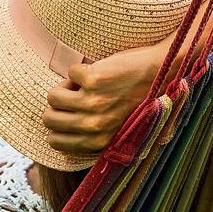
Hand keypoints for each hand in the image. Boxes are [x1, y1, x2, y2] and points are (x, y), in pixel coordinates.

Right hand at [43, 45, 158, 153]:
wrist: (163, 72)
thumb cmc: (142, 100)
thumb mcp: (119, 129)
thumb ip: (95, 137)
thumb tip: (59, 134)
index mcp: (98, 142)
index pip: (55, 141)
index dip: (58, 125)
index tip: (70, 113)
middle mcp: (94, 126)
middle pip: (48, 118)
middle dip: (58, 105)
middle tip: (75, 96)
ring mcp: (93, 103)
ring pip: (53, 96)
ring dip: (66, 86)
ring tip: (84, 84)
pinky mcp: (94, 80)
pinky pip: (70, 72)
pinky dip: (81, 69)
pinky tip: (98, 71)